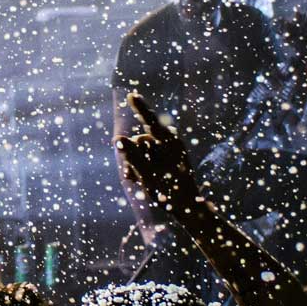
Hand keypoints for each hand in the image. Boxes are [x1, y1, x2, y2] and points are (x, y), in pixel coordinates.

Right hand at [117, 92, 201, 214]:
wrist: (189, 210)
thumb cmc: (171, 194)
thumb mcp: (148, 175)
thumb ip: (133, 156)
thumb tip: (117, 139)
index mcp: (171, 144)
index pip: (151, 121)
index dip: (140, 108)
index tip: (131, 95)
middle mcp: (170, 144)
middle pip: (141, 139)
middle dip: (132, 155)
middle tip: (130, 176)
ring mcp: (167, 151)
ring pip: (140, 150)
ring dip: (134, 164)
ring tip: (136, 182)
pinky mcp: (164, 159)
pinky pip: (145, 157)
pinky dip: (139, 167)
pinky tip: (137, 181)